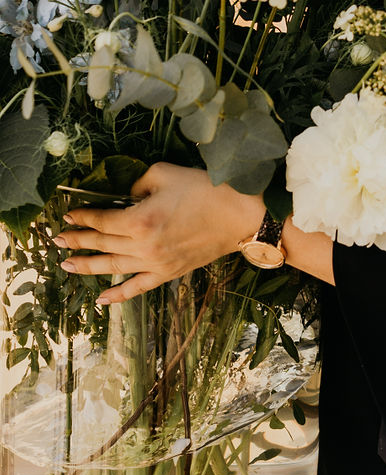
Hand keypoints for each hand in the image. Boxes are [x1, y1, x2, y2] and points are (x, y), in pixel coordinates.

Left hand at [55, 162, 264, 306]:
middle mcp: (142, 245)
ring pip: (112, 267)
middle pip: (101, 243)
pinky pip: (137, 288)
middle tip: (57, 239)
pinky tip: (100, 300)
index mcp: (140, 219)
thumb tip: (127, 194)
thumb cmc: (205, 190)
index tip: (69, 214)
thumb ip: (138, 183)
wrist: (238, 215)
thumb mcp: (166, 174)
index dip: (82, 216)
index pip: (101, 219)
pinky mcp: (167, 273)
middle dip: (77, 240)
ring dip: (87, 266)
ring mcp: (154, 263)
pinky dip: (117, 296)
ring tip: (66, 265)